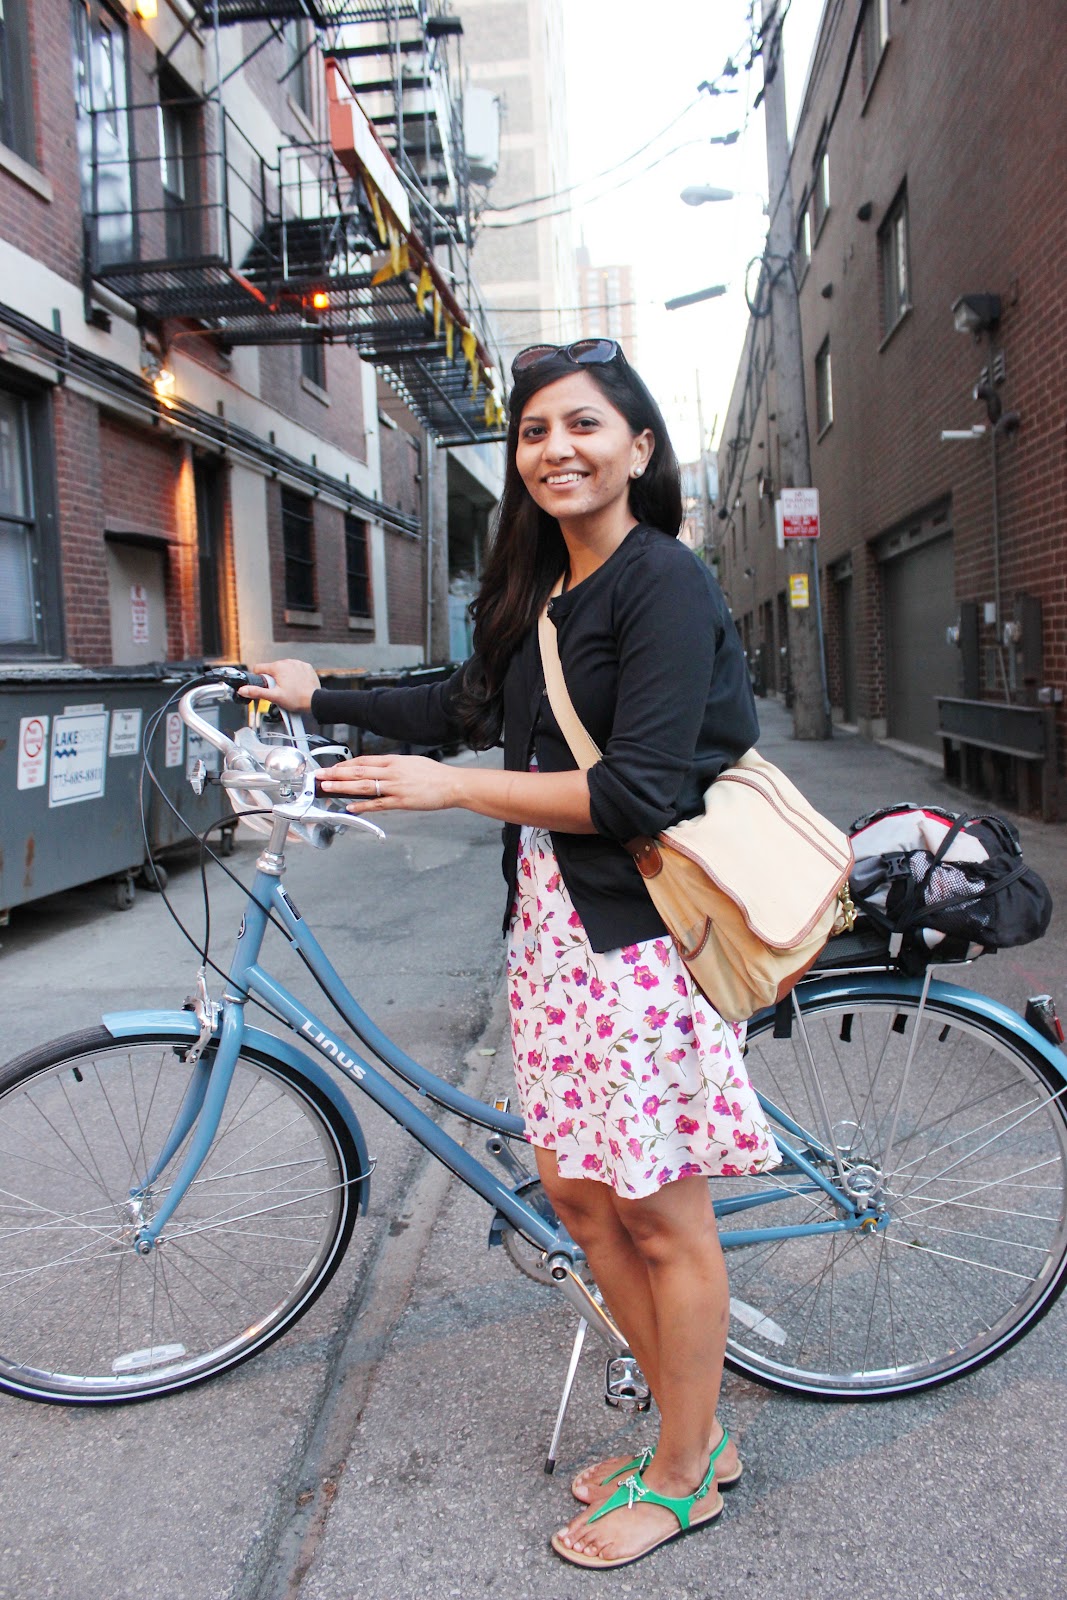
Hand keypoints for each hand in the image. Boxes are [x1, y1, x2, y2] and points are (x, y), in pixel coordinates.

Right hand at [238, 659, 320, 713]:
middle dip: (272, 679)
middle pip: (272, 669)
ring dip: (283, 677)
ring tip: (289, 689)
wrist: (315, 700)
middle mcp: (287, 661)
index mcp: (278, 667)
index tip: (264, 686)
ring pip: (283, 669)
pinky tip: (297, 685)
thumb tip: (243, 690)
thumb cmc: (296, 699)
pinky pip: (295, 669)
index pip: (259, 668)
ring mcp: (298, 663)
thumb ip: (257, 692)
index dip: (258, 678)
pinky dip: (294, 676)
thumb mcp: (274, 697)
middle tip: (279, 691)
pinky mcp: (306, 667)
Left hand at [317, 753, 456, 813]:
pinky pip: (378, 804)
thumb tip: (379, 769)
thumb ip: (393, 766)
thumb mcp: (411, 762)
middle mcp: (392, 772)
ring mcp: (395, 787)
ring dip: (343, 787)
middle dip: (336, 773)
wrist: (452, 784)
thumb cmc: (434, 774)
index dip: (345, 764)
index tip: (333, 767)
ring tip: (327, 788)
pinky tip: (350, 807)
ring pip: (363, 786)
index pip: (363, 760)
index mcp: (394, 761)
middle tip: (320, 775)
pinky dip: (362, 805)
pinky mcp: (401, 802)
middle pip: (358, 771)